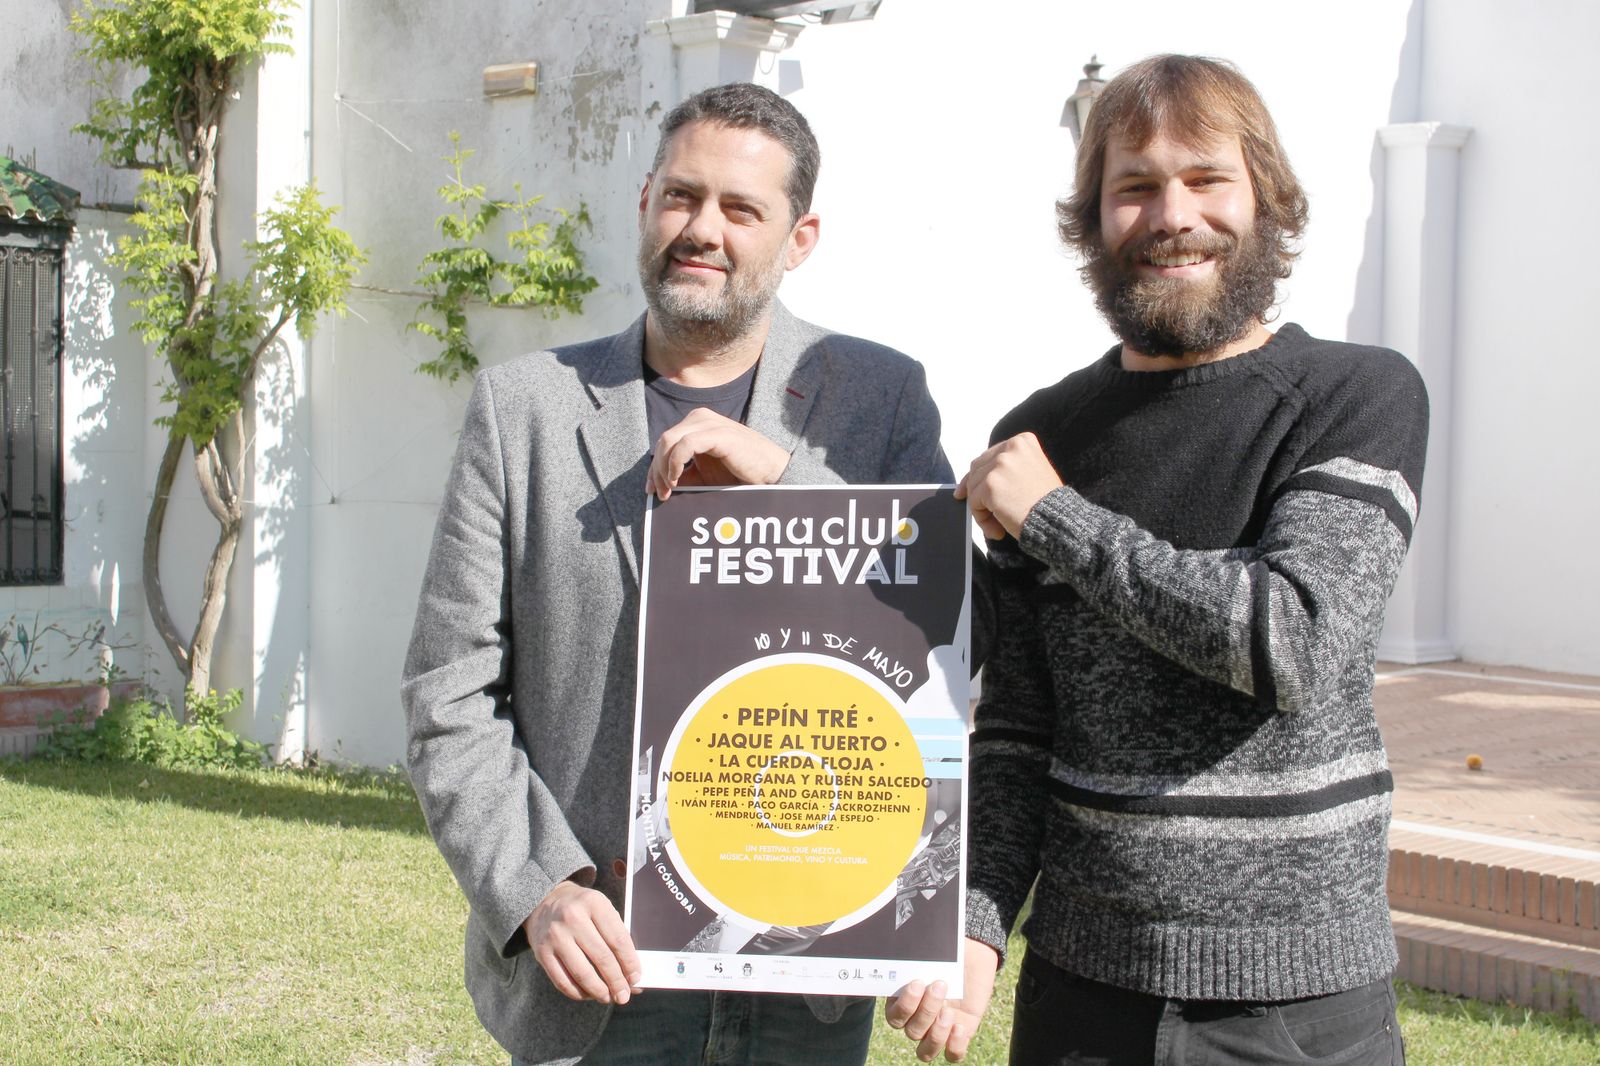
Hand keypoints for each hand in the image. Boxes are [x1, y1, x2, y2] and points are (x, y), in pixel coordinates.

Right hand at [524, 878, 641, 1003]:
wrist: (544, 901)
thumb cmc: (582, 909)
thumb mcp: (601, 910)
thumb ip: (617, 938)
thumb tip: (632, 975)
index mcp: (594, 903)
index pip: (618, 939)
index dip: (630, 963)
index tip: (636, 978)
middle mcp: (573, 917)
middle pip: (602, 957)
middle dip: (616, 981)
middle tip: (624, 996)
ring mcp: (555, 936)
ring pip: (582, 973)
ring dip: (599, 991)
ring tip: (608, 998)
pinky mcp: (542, 953)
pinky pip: (562, 981)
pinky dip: (578, 993)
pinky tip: (588, 994)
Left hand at [646, 408, 789, 499]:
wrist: (770, 473)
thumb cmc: (739, 473)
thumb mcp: (704, 475)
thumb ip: (682, 476)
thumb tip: (658, 487)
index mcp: (695, 424)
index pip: (664, 443)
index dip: (654, 467)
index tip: (652, 491)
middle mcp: (699, 418)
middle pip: (663, 441)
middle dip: (656, 470)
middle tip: (661, 494)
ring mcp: (708, 423)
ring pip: (668, 441)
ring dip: (663, 468)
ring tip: (670, 489)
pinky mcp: (717, 433)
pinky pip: (685, 444)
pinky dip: (675, 463)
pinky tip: (677, 479)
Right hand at [884, 939, 999, 1061]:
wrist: (973, 954)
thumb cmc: (946, 951)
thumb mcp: (932, 952)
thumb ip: (917, 958)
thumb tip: (908, 952)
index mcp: (904, 1001)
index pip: (894, 1017)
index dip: (904, 1006)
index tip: (917, 982)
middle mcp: (918, 1019)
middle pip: (911, 1031)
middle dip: (925, 1010)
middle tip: (939, 986)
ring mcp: (938, 1029)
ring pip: (926, 1050)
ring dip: (936, 1033)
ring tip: (949, 1011)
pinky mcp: (959, 1034)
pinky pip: (952, 1055)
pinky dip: (954, 1046)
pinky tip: (960, 1027)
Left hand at [956, 433, 1062, 540]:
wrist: (1056, 520)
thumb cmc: (1046, 503)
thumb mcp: (1031, 472)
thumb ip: (1006, 469)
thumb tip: (969, 481)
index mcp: (1022, 441)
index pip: (989, 457)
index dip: (980, 477)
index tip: (972, 492)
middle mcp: (1010, 448)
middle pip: (977, 470)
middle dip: (977, 493)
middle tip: (987, 514)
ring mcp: (1000, 465)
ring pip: (973, 487)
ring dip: (982, 510)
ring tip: (998, 525)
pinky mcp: (990, 484)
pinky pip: (974, 503)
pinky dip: (982, 519)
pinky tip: (997, 529)